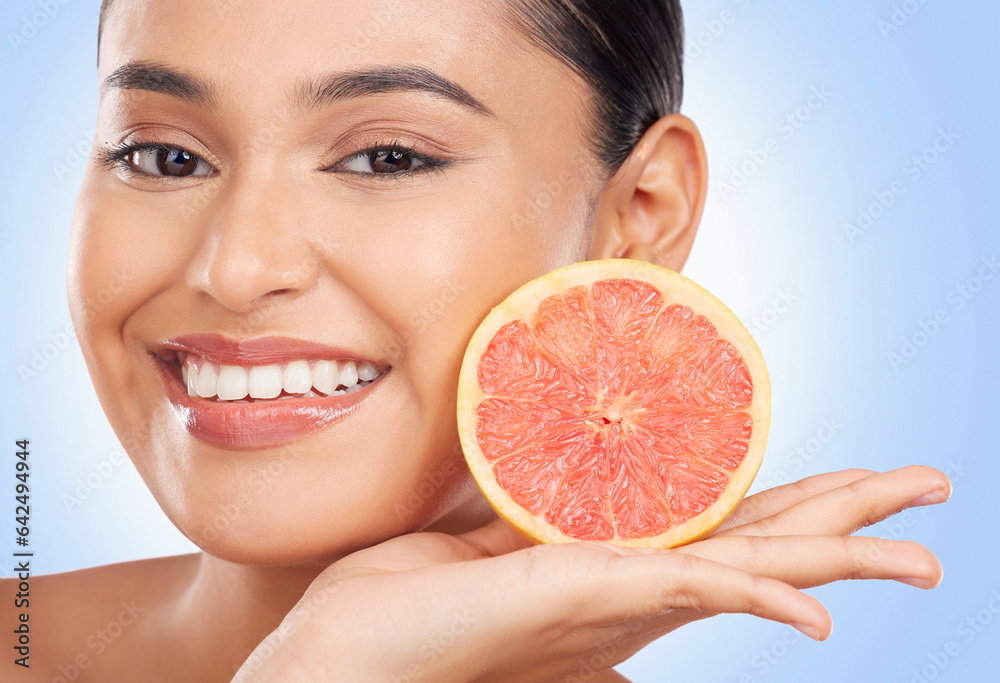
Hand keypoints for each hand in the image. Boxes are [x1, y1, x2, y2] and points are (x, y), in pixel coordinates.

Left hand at [232, 466, 948, 682]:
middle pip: (757, 543)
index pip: (720, 529)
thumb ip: (534, 520)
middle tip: (928, 492)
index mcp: (607, 568)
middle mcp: (626, 591)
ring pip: (748, 571)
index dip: (791, 507)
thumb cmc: (400, 607)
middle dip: (846, 518)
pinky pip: (685, 595)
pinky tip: (816, 610)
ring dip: (836, 556)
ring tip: (918, 550)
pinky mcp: (578, 601)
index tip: (849, 484)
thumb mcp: (480, 544)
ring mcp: (610, 602)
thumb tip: (571, 479)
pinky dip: (757, 602)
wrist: (333, 660)